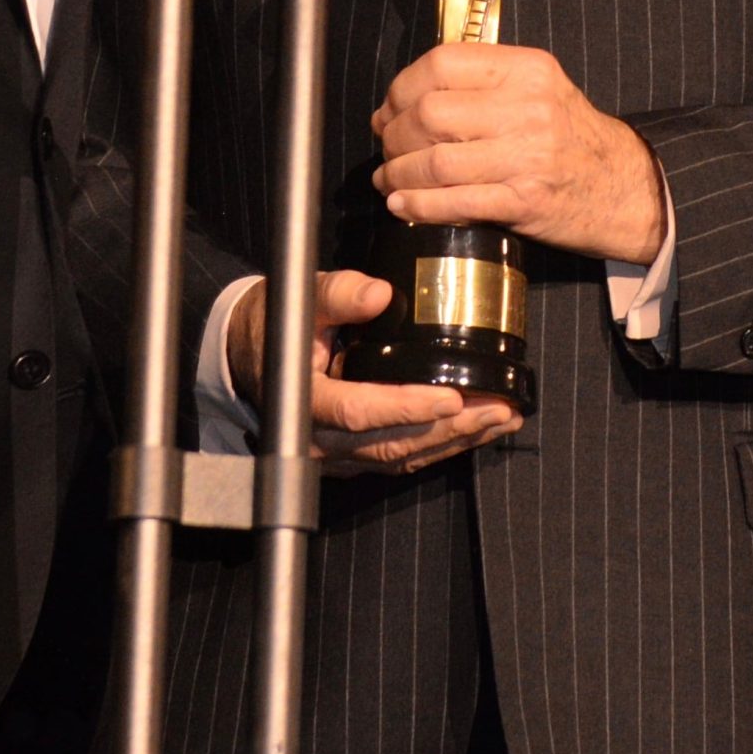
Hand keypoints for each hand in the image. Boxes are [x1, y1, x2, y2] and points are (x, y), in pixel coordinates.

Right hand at [227, 269, 523, 478]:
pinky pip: (399, 460)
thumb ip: (338, 294)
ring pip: (402, 457)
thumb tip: (378, 293)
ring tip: (501, 420)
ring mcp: (337, 454)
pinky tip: (473, 431)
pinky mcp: (352, 457)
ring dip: (456, 441)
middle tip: (499, 409)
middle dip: (452, 429)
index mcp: (305, 399)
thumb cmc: (276, 324)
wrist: (250, 353)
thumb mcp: (301, 299)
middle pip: (393, 444)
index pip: (359, 411)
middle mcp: (320, 438)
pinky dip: (439, 447)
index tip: (452, 398)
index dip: (407, 407)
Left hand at [372, 44, 665, 262]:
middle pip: (430, 113)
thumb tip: (405, 100)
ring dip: (399, 174)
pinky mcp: (525, 201)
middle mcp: (527, 107)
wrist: (625, 187)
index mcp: (526, 69)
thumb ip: (482, 85)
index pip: (442, 63)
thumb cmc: (571, 137)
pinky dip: (418, 205)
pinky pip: (455, 202)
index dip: (401, 88)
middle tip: (386, 149)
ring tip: (389, 180)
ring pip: (436, 161)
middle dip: (394, 135)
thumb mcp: (538, 89)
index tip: (390, 109)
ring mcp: (528, 156)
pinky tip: (403, 205)